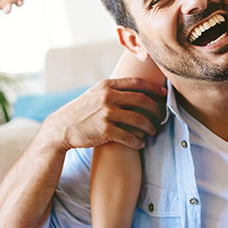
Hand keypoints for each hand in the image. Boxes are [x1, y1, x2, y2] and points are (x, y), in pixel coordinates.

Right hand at [41, 77, 166, 151]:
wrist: (62, 128)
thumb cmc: (82, 111)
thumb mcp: (95, 94)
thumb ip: (113, 90)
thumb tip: (135, 88)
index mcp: (107, 85)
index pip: (137, 83)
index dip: (154, 88)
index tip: (165, 94)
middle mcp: (108, 97)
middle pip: (142, 100)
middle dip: (156, 109)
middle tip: (162, 117)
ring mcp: (106, 113)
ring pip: (138, 119)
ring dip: (149, 127)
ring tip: (153, 131)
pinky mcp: (105, 130)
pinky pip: (129, 136)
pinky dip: (138, 141)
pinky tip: (140, 144)